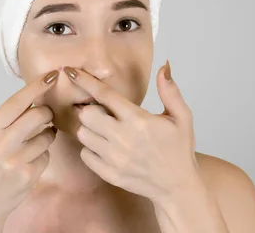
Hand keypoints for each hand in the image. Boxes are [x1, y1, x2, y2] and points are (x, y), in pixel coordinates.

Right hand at [0, 69, 59, 221]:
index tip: (52, 75)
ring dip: (46, 137)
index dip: (36, 86)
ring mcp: (14, 161)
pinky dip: (42, 156)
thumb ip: (8, 119)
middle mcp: (0, 143)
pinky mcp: (28, 176)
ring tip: (33, 144)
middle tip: (45, 117)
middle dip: (47, 113)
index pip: (17, 101)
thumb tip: (35, 97)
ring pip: (47, 136)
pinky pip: (46, 155)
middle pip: (38, 115)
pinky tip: (30, 162)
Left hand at [64, 61, 199, 202]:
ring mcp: (114, 158)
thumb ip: (170, 91)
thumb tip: (164, 67)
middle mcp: (123, 138)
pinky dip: (90, 149)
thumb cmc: (179, 150)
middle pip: (86, 114)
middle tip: (101, 113)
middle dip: (89, 109)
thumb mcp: (182, 117)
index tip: (71, 71)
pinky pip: (85, 155)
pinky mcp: (108, 174)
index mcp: (139, 120)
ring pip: (83, 134)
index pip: (105, 95)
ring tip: (104, 130)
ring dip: (89, 128)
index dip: (85, 80)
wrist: (178, 187)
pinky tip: (105, 147)